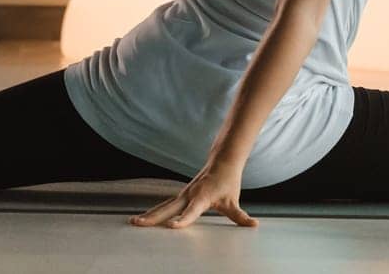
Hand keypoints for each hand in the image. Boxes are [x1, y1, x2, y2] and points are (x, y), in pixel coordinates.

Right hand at [129, 159, 259, 229]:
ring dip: (149, 214)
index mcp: (201, 197)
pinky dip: (154, 211)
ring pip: (163, 206)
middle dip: (153, 217)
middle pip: (168, 208)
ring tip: (134, 223)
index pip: (191, 211)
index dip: (183, 220)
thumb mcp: (234, 200)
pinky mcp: (181, 195)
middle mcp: (189, 195)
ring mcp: (183, 194)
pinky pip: (165, 204)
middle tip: (138, 224)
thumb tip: (254, 225)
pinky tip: (144, 219)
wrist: (222, 161)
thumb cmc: (228, 181)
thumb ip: (240, 216)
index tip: (172, 227)